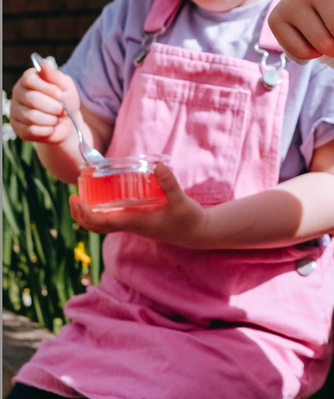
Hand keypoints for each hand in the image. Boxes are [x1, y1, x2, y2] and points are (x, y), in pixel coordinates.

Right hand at [9, 61, 81, 144]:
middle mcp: (18, 93)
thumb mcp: (66, 86)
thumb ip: (55, 76)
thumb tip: (43, 65)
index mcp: (29, 79)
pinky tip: (51, 127)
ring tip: (57, 118)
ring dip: (51, 119)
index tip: (60, 94)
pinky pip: (31, 130)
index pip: (30, 80)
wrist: (66, 122)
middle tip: (61, 109)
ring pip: (32, 116)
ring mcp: (15, 110)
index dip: (48, 88)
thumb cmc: (65, 100)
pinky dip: (47, 130)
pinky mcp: (17, 127)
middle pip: (32, 99)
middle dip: (53, 106)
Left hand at [69, 163, 208, 245]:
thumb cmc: (188, 219)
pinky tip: (103, 198)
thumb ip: (170, 184)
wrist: (196, 233)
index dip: (85, 213)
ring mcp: (133, 225)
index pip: (102, 222)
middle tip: (72, 196)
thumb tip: (158, 166)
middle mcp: (131, 225)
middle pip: (96, 226)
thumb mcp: (181, 201)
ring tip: (81, 197)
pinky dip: (101, 212)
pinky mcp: (138, 221)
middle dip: (80, 214)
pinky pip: (113, 220)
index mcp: (136, 222)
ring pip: (103, 225)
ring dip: (88, 214)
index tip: (76, 199)